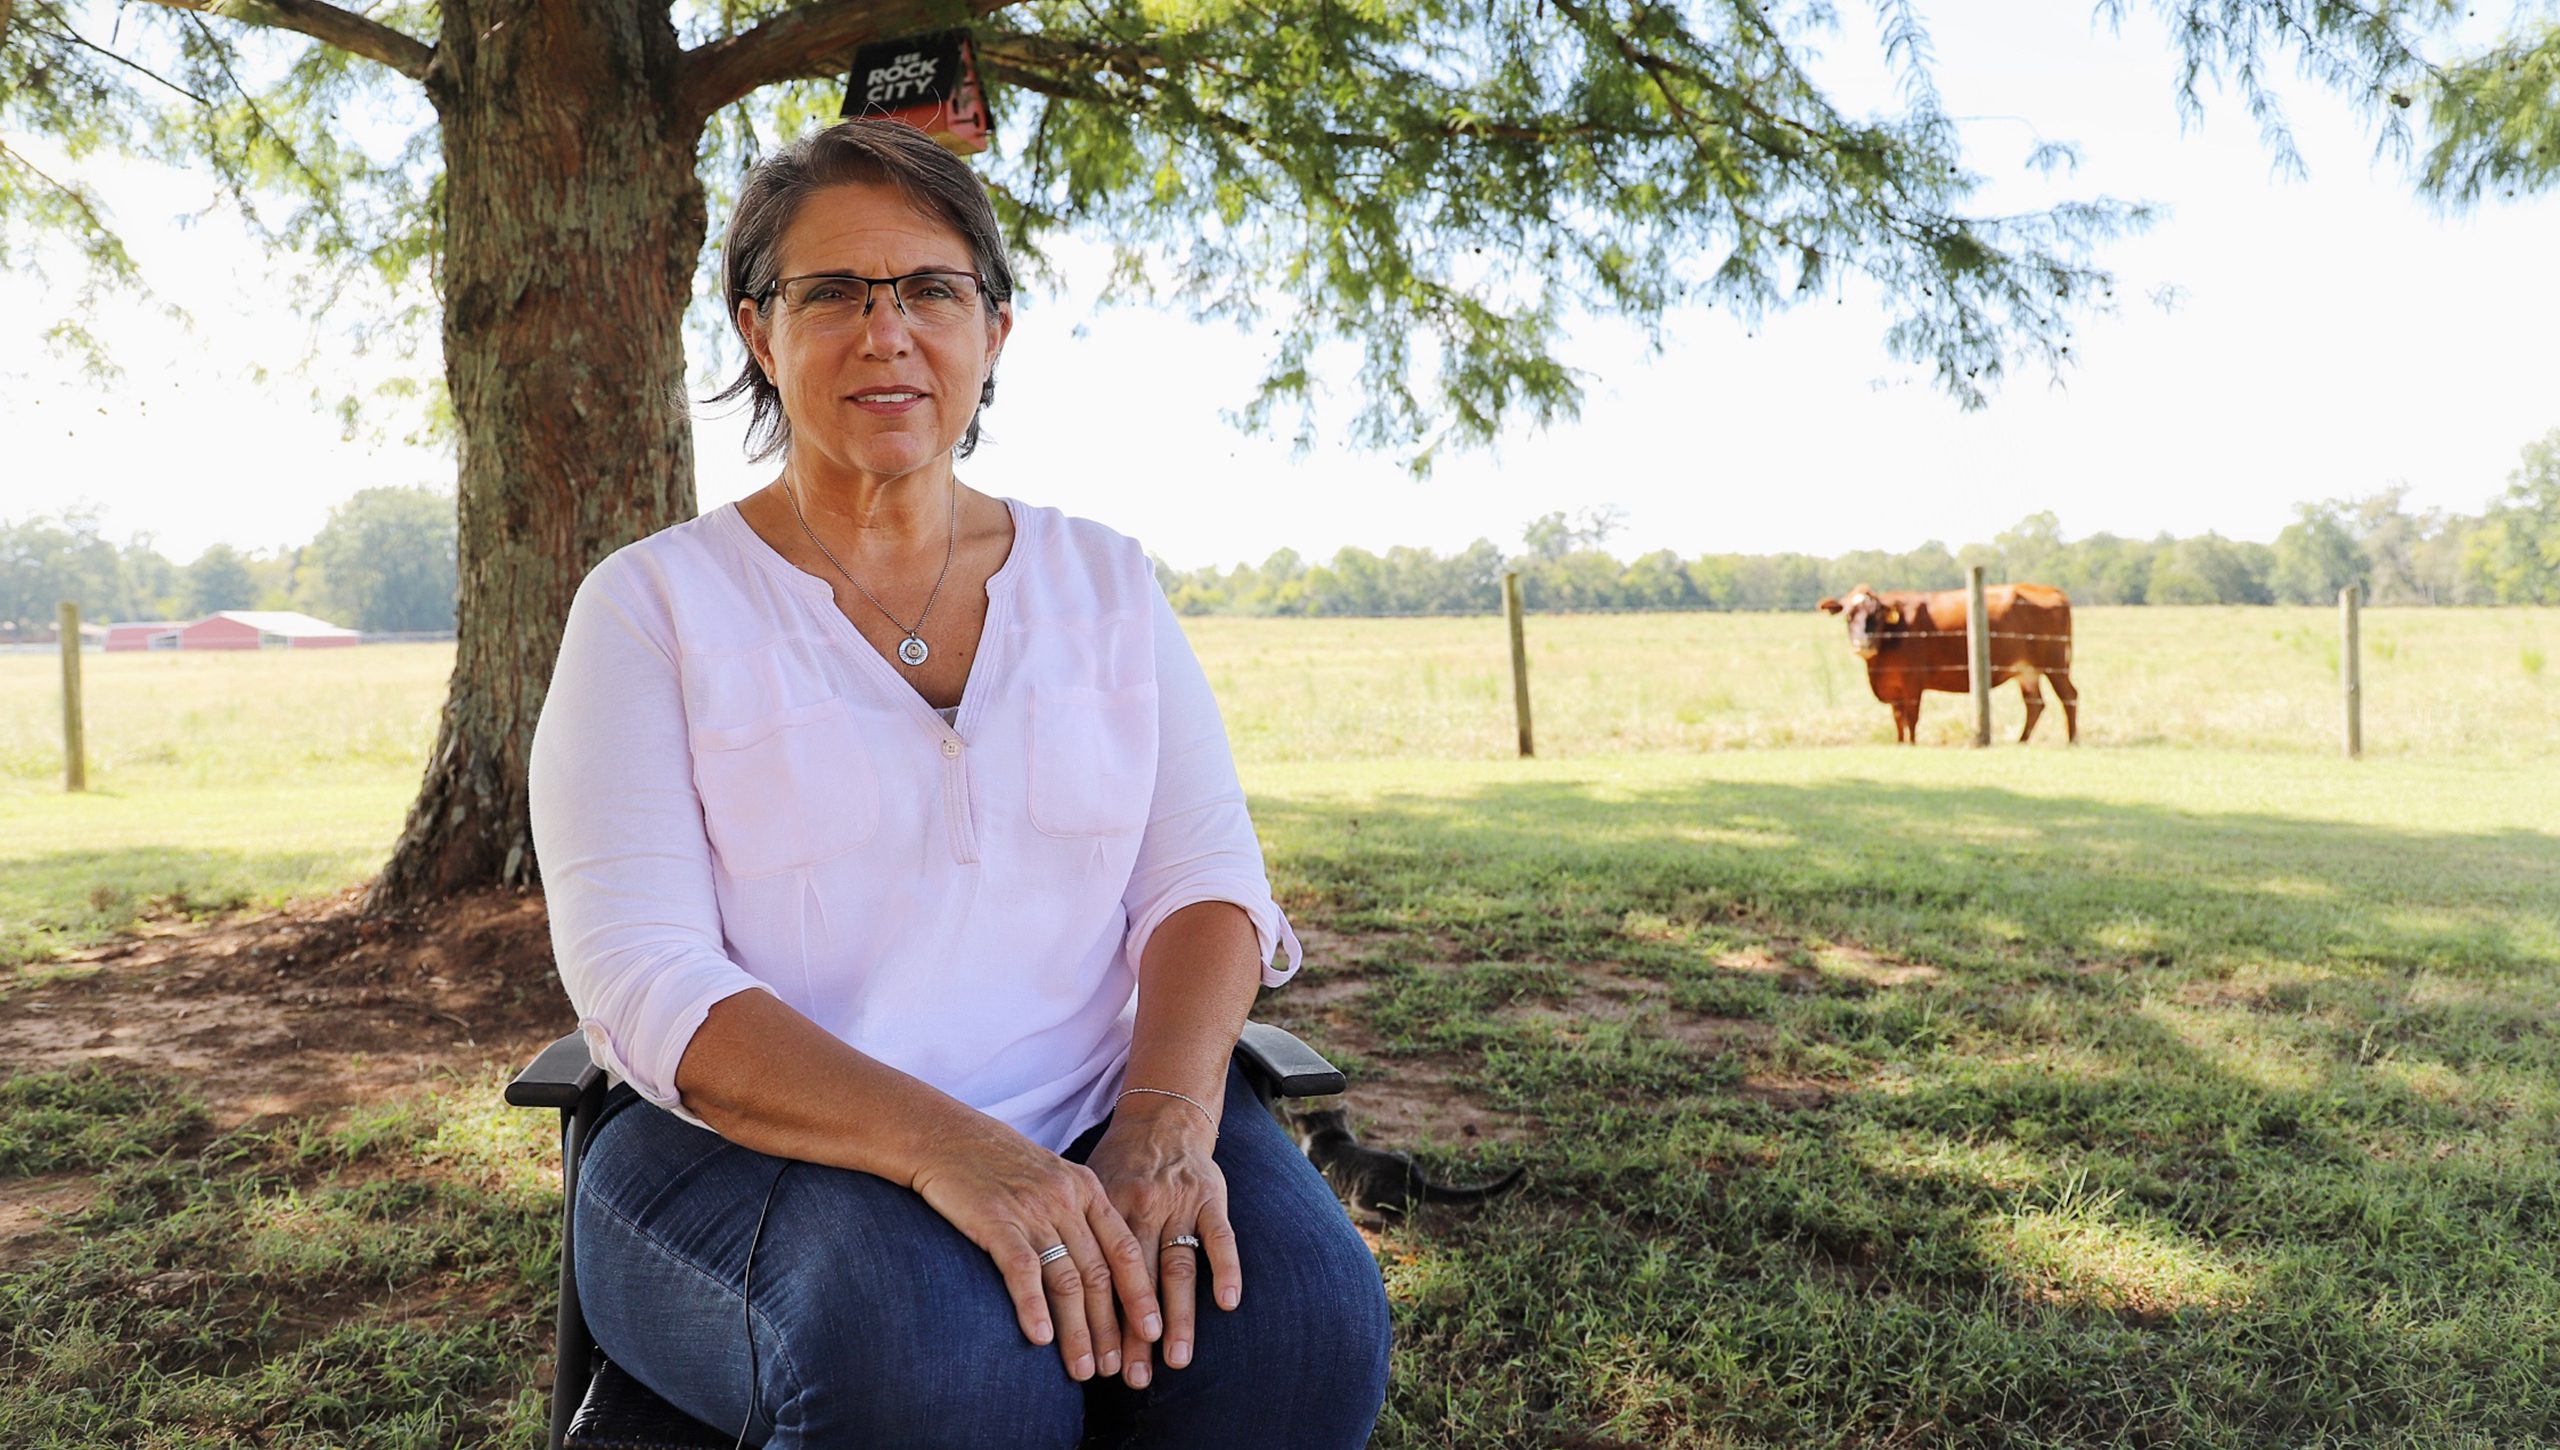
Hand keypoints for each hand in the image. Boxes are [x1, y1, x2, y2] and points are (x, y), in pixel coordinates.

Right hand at [908, 1115, 1163, 1382]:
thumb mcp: (1050, 1179)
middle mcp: (1066, 1200)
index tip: (1152, 1333)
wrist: (945, 1135)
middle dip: (1112, 1328)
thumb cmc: (997, 1163)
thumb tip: (1094, 1271)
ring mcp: (1033, 1210)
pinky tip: (1039, 1339)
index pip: (1124, 1251)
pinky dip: (1033, 1306)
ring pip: (1067, 1280)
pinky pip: (1022, 1270)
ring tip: (1082, 1370)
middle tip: (1116, 1369)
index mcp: (1087, 1190)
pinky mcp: (996, 1220)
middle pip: (1100, 1274)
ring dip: (1077, 1331)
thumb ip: (1075, 1216)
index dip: (1140, 1295)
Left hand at [1083, 1096, 1239, 1388]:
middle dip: (1135, 1333)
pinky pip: (1221, 1236)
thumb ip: (1074, 1235)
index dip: (1101, 1322)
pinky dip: (1226, 1269)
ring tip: (1174, 1359)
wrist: (1162, 1117)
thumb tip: (1041, 1293)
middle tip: (1134, 1378)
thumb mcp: (1087, 1191)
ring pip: (1178, 1266)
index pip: (1102, 1276)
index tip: (1098, 1363)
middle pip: (1137, 1280)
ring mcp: (1179, 1202)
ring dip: (1178, 1316)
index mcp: (1105, 1208)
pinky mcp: (1212, 1196)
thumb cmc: (1119, 1166)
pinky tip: (1228, 1304)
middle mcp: (1141, 1207)